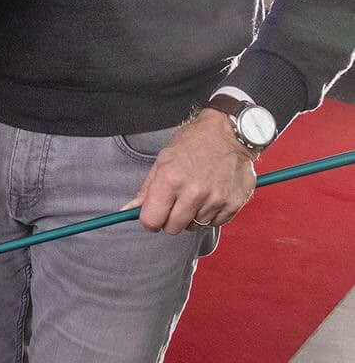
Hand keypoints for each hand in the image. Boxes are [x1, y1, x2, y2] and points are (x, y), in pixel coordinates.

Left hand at [124, 112, 256, 233]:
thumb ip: (146, 189)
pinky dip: (210, 215)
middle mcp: (193, 192)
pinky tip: (211, 197)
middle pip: (172, 228)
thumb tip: (127, 210)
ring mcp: (215, 199)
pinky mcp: (233, 204)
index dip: (150, 220)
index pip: (152, 220)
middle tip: (175, 203)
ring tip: (196, 195)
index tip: (153, 215)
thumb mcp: (163, 160)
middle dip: (170, 219)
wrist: (229, 134)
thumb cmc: (193, 143)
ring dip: (192, 216)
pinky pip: (215, 224)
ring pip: (194, 227)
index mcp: (170, 179)